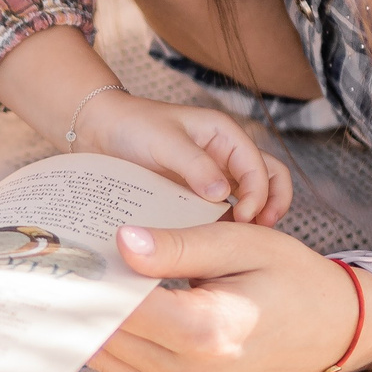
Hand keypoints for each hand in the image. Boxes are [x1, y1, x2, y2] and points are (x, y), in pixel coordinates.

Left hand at [77, 91, 292, 225]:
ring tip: (244, 243)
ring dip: (252, 218)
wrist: (99, 130)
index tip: (242, 218)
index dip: (258, 194)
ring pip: (248, 197)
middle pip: (268, 178)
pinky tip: (215, 245)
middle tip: (261, 232)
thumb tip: (223, 195)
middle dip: (272, 204)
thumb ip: (194, 165)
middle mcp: (225, 156)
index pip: (259, 166)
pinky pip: (220, 211)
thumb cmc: (133, 125)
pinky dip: (225, 226)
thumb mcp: (164, 141)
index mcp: (225, 135)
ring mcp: (212, 177)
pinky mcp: (195, 195)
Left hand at [87, 222, 371, 371]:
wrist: (331, 330)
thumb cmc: (291, 280)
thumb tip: (120, 241)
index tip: (71, 248)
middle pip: (105, 334)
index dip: (91, 275)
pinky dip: (114, 340)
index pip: (121, 305)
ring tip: (92, 279)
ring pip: (106, 357)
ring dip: (94, 320)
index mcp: (208, 333)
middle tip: (69, 260)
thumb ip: (177, 246)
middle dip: (86, 296)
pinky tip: (117, 307)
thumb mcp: (240, 245)